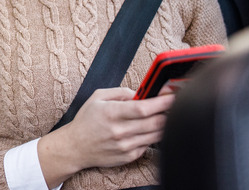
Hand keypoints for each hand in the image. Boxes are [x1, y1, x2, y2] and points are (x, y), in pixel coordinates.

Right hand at [37, 87, 174, 184]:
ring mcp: (125, 145)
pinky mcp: (129, 156)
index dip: (162, 101)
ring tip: (161, 115)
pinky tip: (146, 129)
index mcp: (111, 113)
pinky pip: (149, 145)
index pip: (143, 108)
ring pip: (156, 134)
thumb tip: (141, 92)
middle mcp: (119, 131)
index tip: (172, 95)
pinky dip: (152, 135)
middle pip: (155, 122)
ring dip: (163, 124)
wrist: (75, 147)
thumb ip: (121, 92)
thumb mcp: (98, 97)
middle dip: (168, 111)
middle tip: (173, 104)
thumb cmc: (86, 120)